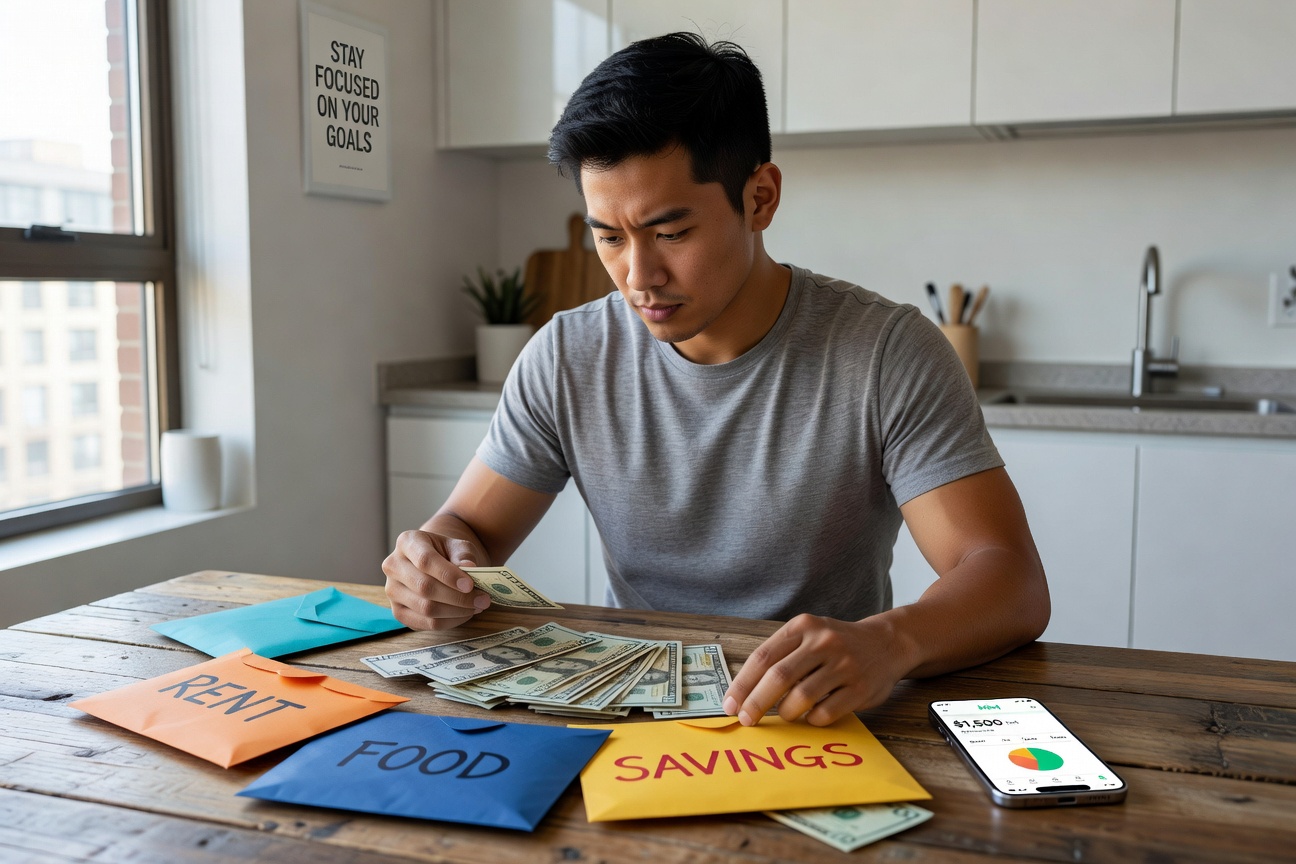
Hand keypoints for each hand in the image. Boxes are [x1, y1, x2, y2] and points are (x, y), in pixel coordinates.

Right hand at [382, 529, 491, 629]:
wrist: (436, 562)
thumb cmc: (447, 552)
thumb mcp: (458, 546)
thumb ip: (463, 554)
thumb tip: (468, 566)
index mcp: (407, 542)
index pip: (425, 560)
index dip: (448, 575)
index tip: (470, 585)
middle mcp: (393, 566)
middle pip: (424, 587)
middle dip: (458, 597)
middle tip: (483, 599)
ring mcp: (392, 591)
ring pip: (426, 608)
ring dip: (456, 611)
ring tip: (477, 606)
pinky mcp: (398, 612)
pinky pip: (425, 623)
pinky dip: (450, 622)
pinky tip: (464, 614)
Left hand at [722, 614, 906, 726]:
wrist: (887, 643)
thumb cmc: (836, 644)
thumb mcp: (808, 635)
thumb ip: (781, 655)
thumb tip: (744, 690)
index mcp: (803, 627)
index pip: (763, 657)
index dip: (742, 684)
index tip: (729, 704)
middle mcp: (823, 642)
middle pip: (779, 677)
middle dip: (756, 703)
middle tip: (746, 720)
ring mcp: (844, 665)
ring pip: (801, 697)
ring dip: (786, 713)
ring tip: (785, 714)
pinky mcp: (860, 688)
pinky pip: (825, 713)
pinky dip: (811, 720)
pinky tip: (811, 716)